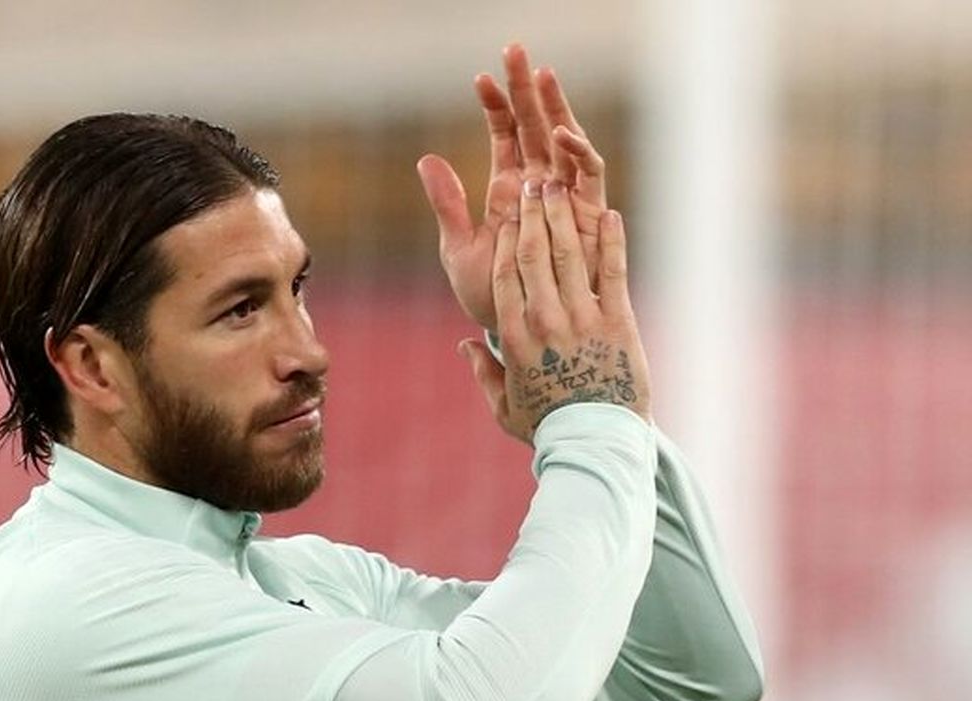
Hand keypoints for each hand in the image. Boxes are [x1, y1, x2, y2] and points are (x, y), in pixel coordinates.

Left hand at [417, 43, 607, 330]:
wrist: (519, 335)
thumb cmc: (490, 299)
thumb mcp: (460, 249)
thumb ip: (447, 204)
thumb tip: (425, 159)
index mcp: (509, 192)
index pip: (505, 137)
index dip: (495, 106)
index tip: (480, 77)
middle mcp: (540, 190)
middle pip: (535, 128)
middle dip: (526, 89)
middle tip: (516, 49)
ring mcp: (566, 201)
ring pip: (564, 143)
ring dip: (555, 109)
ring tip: (542, 75)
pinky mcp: (588, 220)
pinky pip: (590, 180)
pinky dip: (579, 155)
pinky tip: (562, 134)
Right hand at [458, 179, 651, 441]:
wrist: (596, 442)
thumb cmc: (548, 426)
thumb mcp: (504, 405)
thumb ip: (484, 372)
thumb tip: (465, 347)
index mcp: (515, 336)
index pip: (504, 274)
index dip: (504, 238)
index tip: (506, 214)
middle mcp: (545, 320)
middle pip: (533, 253)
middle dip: (531, 214)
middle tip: (532, 183)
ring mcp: (583, 318)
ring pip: (569, 254)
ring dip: (563, 215)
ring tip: (560, 185)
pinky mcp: (618, 321)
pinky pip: (613, 271)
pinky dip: (612, 240)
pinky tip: (611, 213)